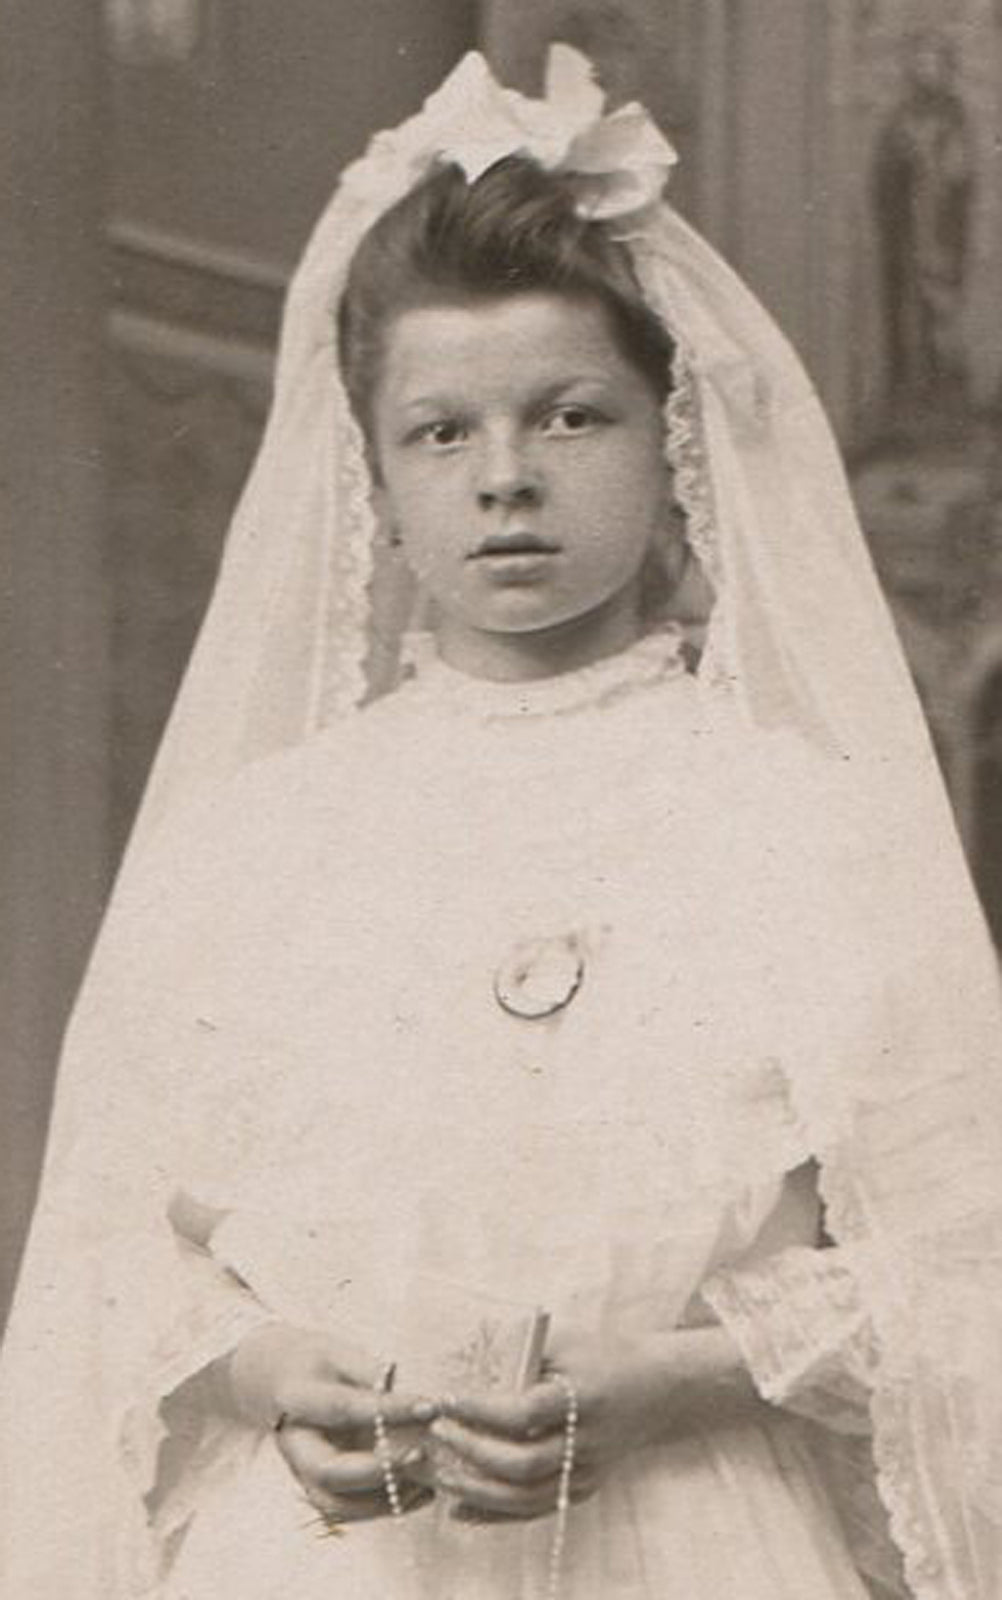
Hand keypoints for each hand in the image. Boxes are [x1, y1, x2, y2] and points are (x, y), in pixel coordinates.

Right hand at [225, 1324, 437, 1523]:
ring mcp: (302, 1472)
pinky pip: (348, 1511)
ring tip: (426, 1484)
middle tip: (422, 1454)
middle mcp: (293, 1445)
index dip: (388, 1409)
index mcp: (295, 1399)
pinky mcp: (318, 1488)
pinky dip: (386, 1508)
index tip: (429, 1406)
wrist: (280, 1384)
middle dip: (378, 1469)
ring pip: (336, 1505)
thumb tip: (406, 1390)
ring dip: (383, 1501)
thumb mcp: (339, 1353)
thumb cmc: (318, 1364)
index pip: (344, 1407)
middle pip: (329, 1471)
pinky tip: (422, 1493)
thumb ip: (369, 1372)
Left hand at [427, 1323, 754, 1522]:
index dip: (480, 1411)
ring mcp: (588, 1472)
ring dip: (476, 1491)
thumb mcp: (566, 1341)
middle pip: (522, 1465)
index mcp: (585, 1397)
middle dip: (471, 1452)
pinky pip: (534, 1510)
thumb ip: (519, 1356)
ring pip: (526, 1498)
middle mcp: (589, 1443)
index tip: (445, 1399)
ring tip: (438, 1474)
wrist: (659, 1386)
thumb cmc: (605, 1353)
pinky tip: (459, 1507)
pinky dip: (494, 1514)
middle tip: (436, 1434)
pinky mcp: (583, 1489)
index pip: (524, 1413)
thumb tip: (461, 1369)